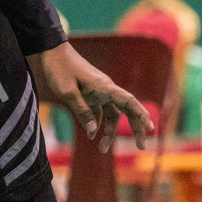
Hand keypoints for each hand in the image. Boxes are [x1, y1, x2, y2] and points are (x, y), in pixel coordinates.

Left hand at [27, 42, 153, 152]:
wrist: (52, 50)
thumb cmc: (59, 68)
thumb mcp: (67, 92)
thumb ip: (81, 110)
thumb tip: (93, 131)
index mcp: (104, 86)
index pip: (128, 101)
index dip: (141, 115)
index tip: (150, 128)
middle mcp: (106, 89)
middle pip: (127, 110)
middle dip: (135, 128)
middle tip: (141, 146)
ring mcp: (99, 91)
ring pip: (112, 114)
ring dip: (109, 131)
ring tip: (103, 150)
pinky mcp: (91, 93)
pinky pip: (100, 111)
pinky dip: (97, 123)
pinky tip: (92, 135)